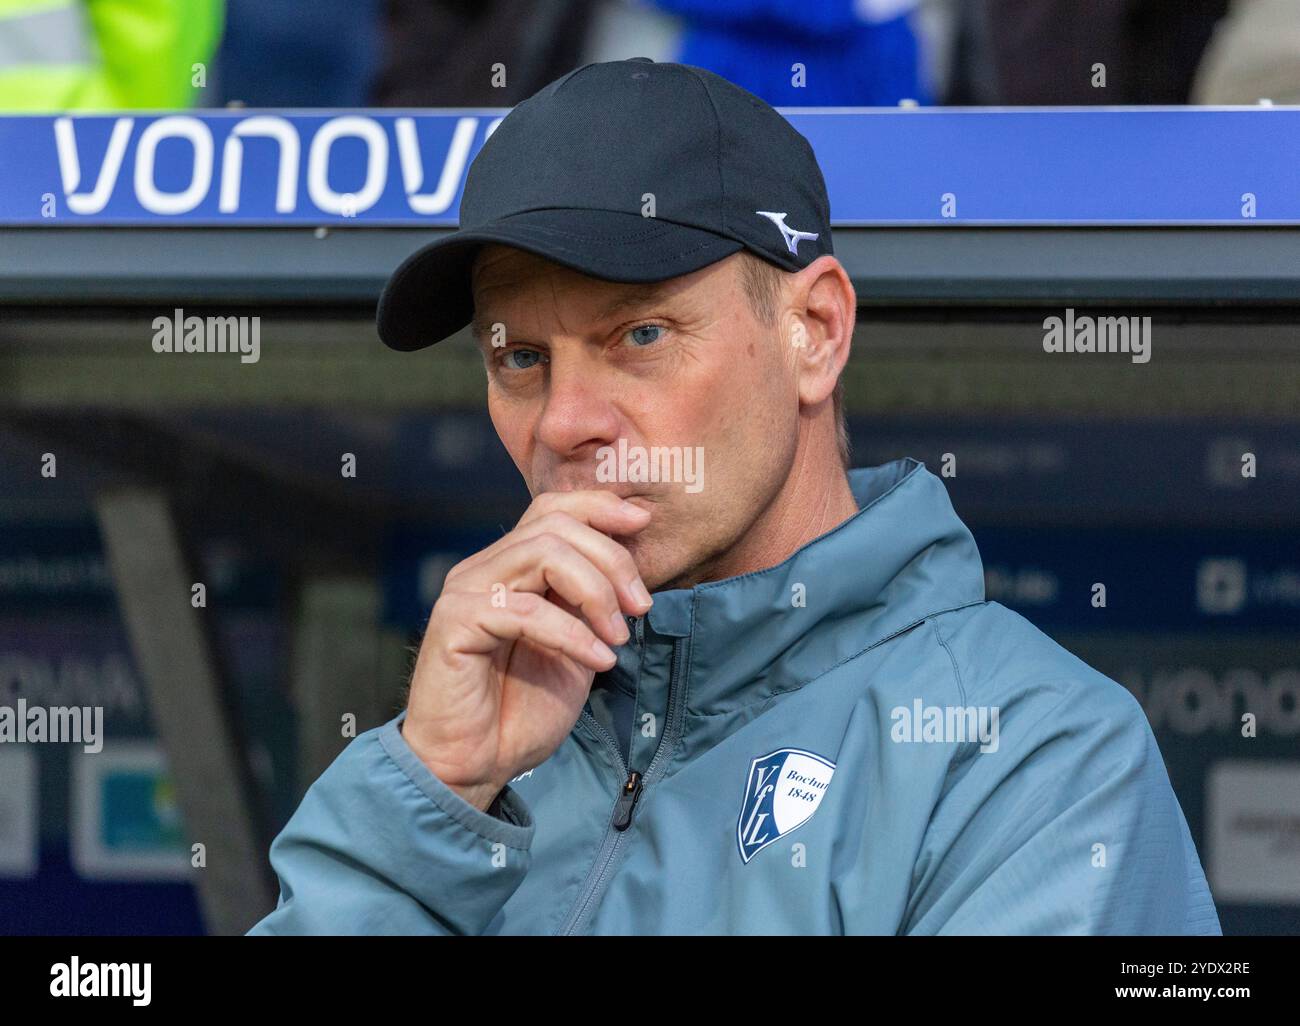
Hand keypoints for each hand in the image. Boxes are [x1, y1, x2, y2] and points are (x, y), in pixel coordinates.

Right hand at [400, 490, 652, 809]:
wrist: (474, 765)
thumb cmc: (521, 709)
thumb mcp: (573, 644)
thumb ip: (589, 602)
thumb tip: (631, 562)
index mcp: (509, 567)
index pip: (552, 509)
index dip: (600, 507)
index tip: (644, 525)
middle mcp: (483, 569)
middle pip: (555, 525)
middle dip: (611, 560)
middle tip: (641, 607)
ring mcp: (465, 592)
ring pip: (543, 554)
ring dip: (596, 592)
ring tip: (618, 638)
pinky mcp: (455, 623)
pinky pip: (525, 610)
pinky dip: (572, 633)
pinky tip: (598, 660)